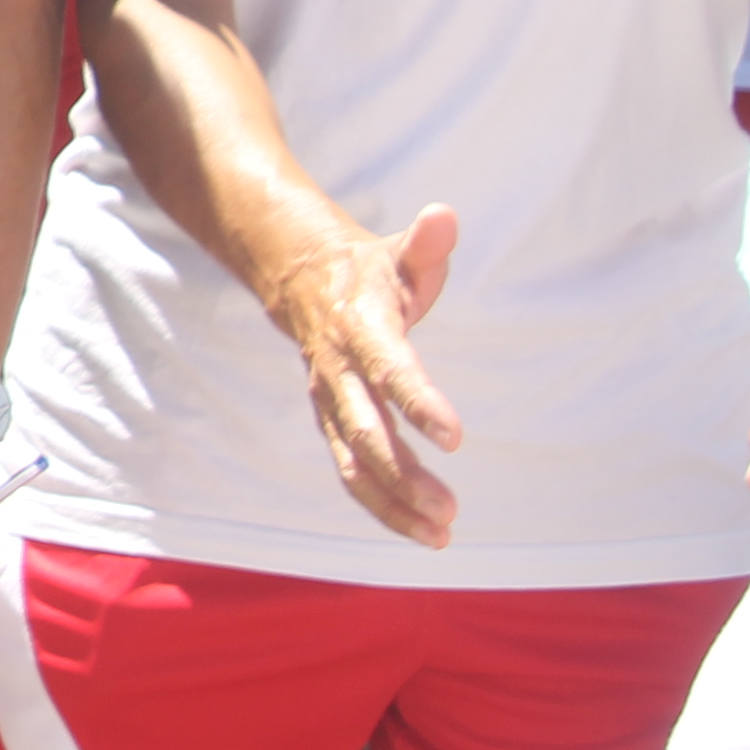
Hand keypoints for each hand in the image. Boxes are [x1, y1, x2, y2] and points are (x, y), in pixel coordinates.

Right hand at [267, 202, 462, 544]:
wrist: (295, 278)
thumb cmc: (363, 270)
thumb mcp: (395, 252)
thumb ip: (425, 244)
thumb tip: (444, 217)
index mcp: (360, 327)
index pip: (390, 369)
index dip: (420, 402)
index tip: (454, 438)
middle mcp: (338, 371)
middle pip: (365, 431)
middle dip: (405, 474)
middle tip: (450, 508)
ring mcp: (330, 400)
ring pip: (354, 462)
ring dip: (393, 503)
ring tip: (441, 533)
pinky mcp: (332, 420)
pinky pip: (351, 471)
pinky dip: (382, 504)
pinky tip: (420, 529)